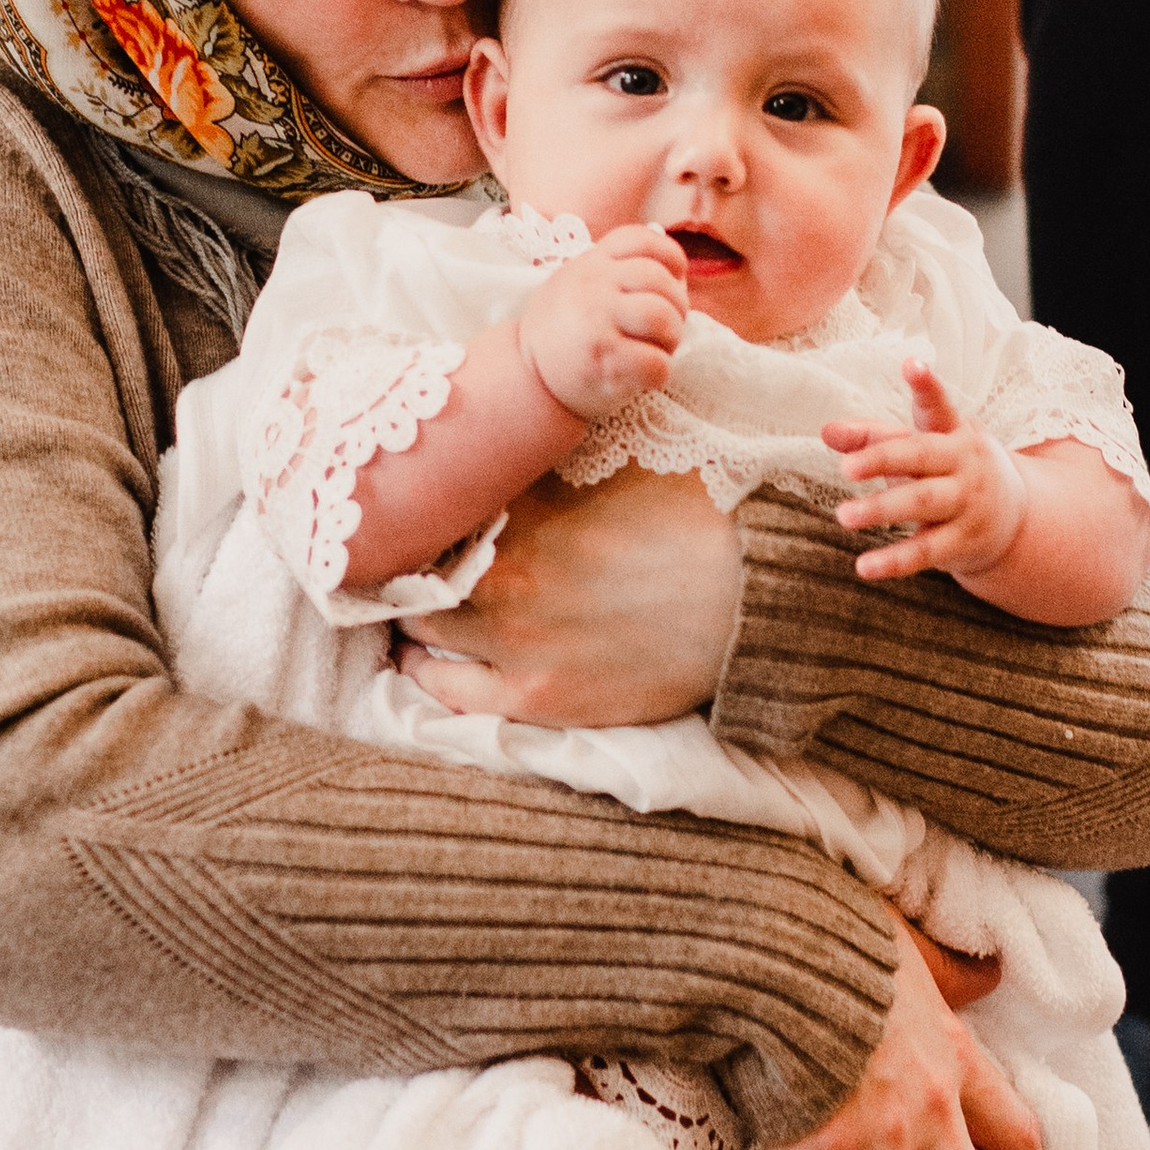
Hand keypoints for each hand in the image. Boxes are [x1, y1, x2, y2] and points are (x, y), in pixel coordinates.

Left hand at [395, 464, 738, 722]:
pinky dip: (428, 675)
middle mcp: (502, 583)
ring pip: (421, 639)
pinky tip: (422, 663)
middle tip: (403, 567)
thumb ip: (541, 469)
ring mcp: (516, 648)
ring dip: (410, 624)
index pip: (431, 519)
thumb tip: (495, 450)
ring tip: (410, 615)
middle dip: (407, 570)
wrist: (746, 593)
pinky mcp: (540, 699)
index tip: (411, 517)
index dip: (418, 519)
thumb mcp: (610, 465)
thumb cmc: (685, 517)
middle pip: (413, 580)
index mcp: (517, 518)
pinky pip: (451, 694)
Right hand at [518, 228, 688, 422]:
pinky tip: (646, 374)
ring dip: (671, 338)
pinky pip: (655, 362)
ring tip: (657, 350)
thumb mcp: (578, 283)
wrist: (527, 375)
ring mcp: (596, 322)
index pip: (642, 239)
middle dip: (677, 307)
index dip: (671, 258)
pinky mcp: (603, 360)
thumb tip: (678, 276)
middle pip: (660, 281)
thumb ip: (616, 270)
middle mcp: (592, 286)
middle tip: (666, 329)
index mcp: (591, 262)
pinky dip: (660, 372)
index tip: (674, 280)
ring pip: (662, 318)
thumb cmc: (565, 331)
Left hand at [824, 358, 1026, 586]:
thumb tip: (826, 431)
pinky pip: (925, 552)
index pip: (938, 407)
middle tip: (845, 468)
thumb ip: (873, 437)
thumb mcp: (922, 448)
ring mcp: (966, 503)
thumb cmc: (951, 472)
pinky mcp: (962, 542)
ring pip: (923, 503)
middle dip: (883, 459)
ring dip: (883, 509)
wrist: (1016, 519)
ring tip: (844, 516)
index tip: (912, 365)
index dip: (927, 386)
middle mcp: (963, 464)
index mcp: (953, 433)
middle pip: (922, 456)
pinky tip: (864, 567)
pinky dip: (894, 561)